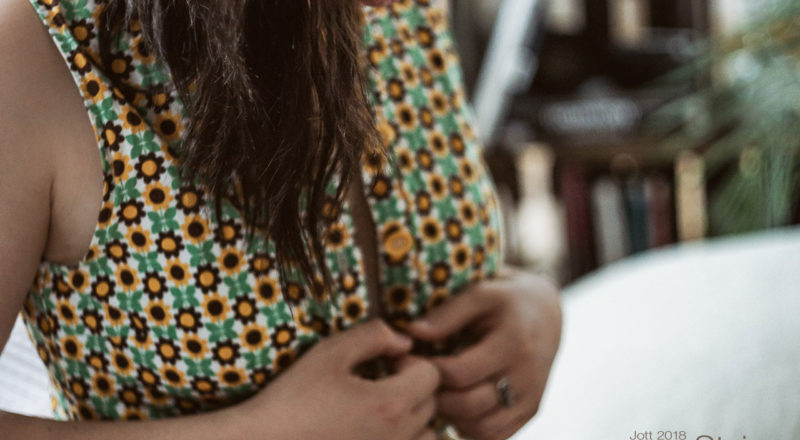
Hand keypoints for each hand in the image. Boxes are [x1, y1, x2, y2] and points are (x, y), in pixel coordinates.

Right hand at [236, 319, 440, 439]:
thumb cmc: (291, 399)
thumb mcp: (329, 354)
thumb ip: (374, 337)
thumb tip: (406, 340)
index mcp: (390, 405)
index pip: (433, 375)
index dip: (412, 361)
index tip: (386, 363)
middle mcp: (397, 438)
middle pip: (432, 405)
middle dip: (413, 388)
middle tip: (378, 383)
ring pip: (426, 437)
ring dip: (412, 420)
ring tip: (377, 412)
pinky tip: (366, 432)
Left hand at [406, 269, 561, 439]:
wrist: (547, 314)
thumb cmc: (505, 299)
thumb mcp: (480, 293)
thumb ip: (447, 314)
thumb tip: (411, 332)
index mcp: (514, 343)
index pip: (460, 373)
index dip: (427, 371)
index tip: (405, 360)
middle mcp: (527, 377)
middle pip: (469, 405)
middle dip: (435, 396)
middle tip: (415, 382)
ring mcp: (531, 399)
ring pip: (481, 428)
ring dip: (451, 416)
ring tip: (435, 392)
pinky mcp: (531, 412)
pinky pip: (495, 436)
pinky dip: (470, 428)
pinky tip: (456, 405)